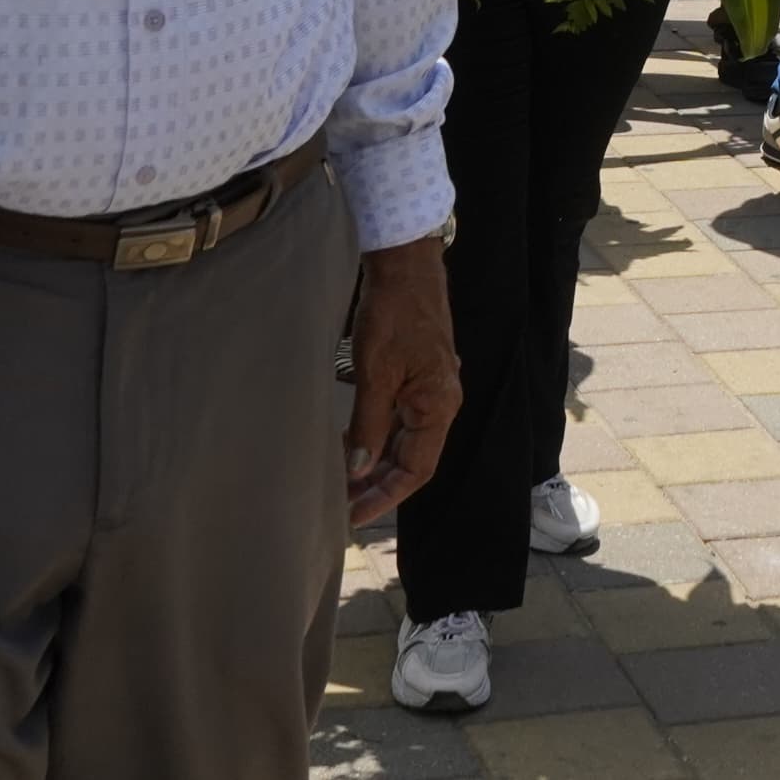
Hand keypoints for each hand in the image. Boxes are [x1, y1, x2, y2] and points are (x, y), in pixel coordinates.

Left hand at [345, 236, 460, 528]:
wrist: (405, 263)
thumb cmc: (393, 314)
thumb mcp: (376, 373)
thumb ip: (369, 425)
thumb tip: (356, 470)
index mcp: (439, 406)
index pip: (417, 470)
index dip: (384, 496)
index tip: (352, 516)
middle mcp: (441, 401)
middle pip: (412, 459)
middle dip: (376, 484)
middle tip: (338, 505)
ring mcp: (430, 387)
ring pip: (404, 440)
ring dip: (374, 462)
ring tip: (339, 482)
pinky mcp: (417, 374)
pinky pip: (400, 418)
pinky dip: (376, 436)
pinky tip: (349, 444)